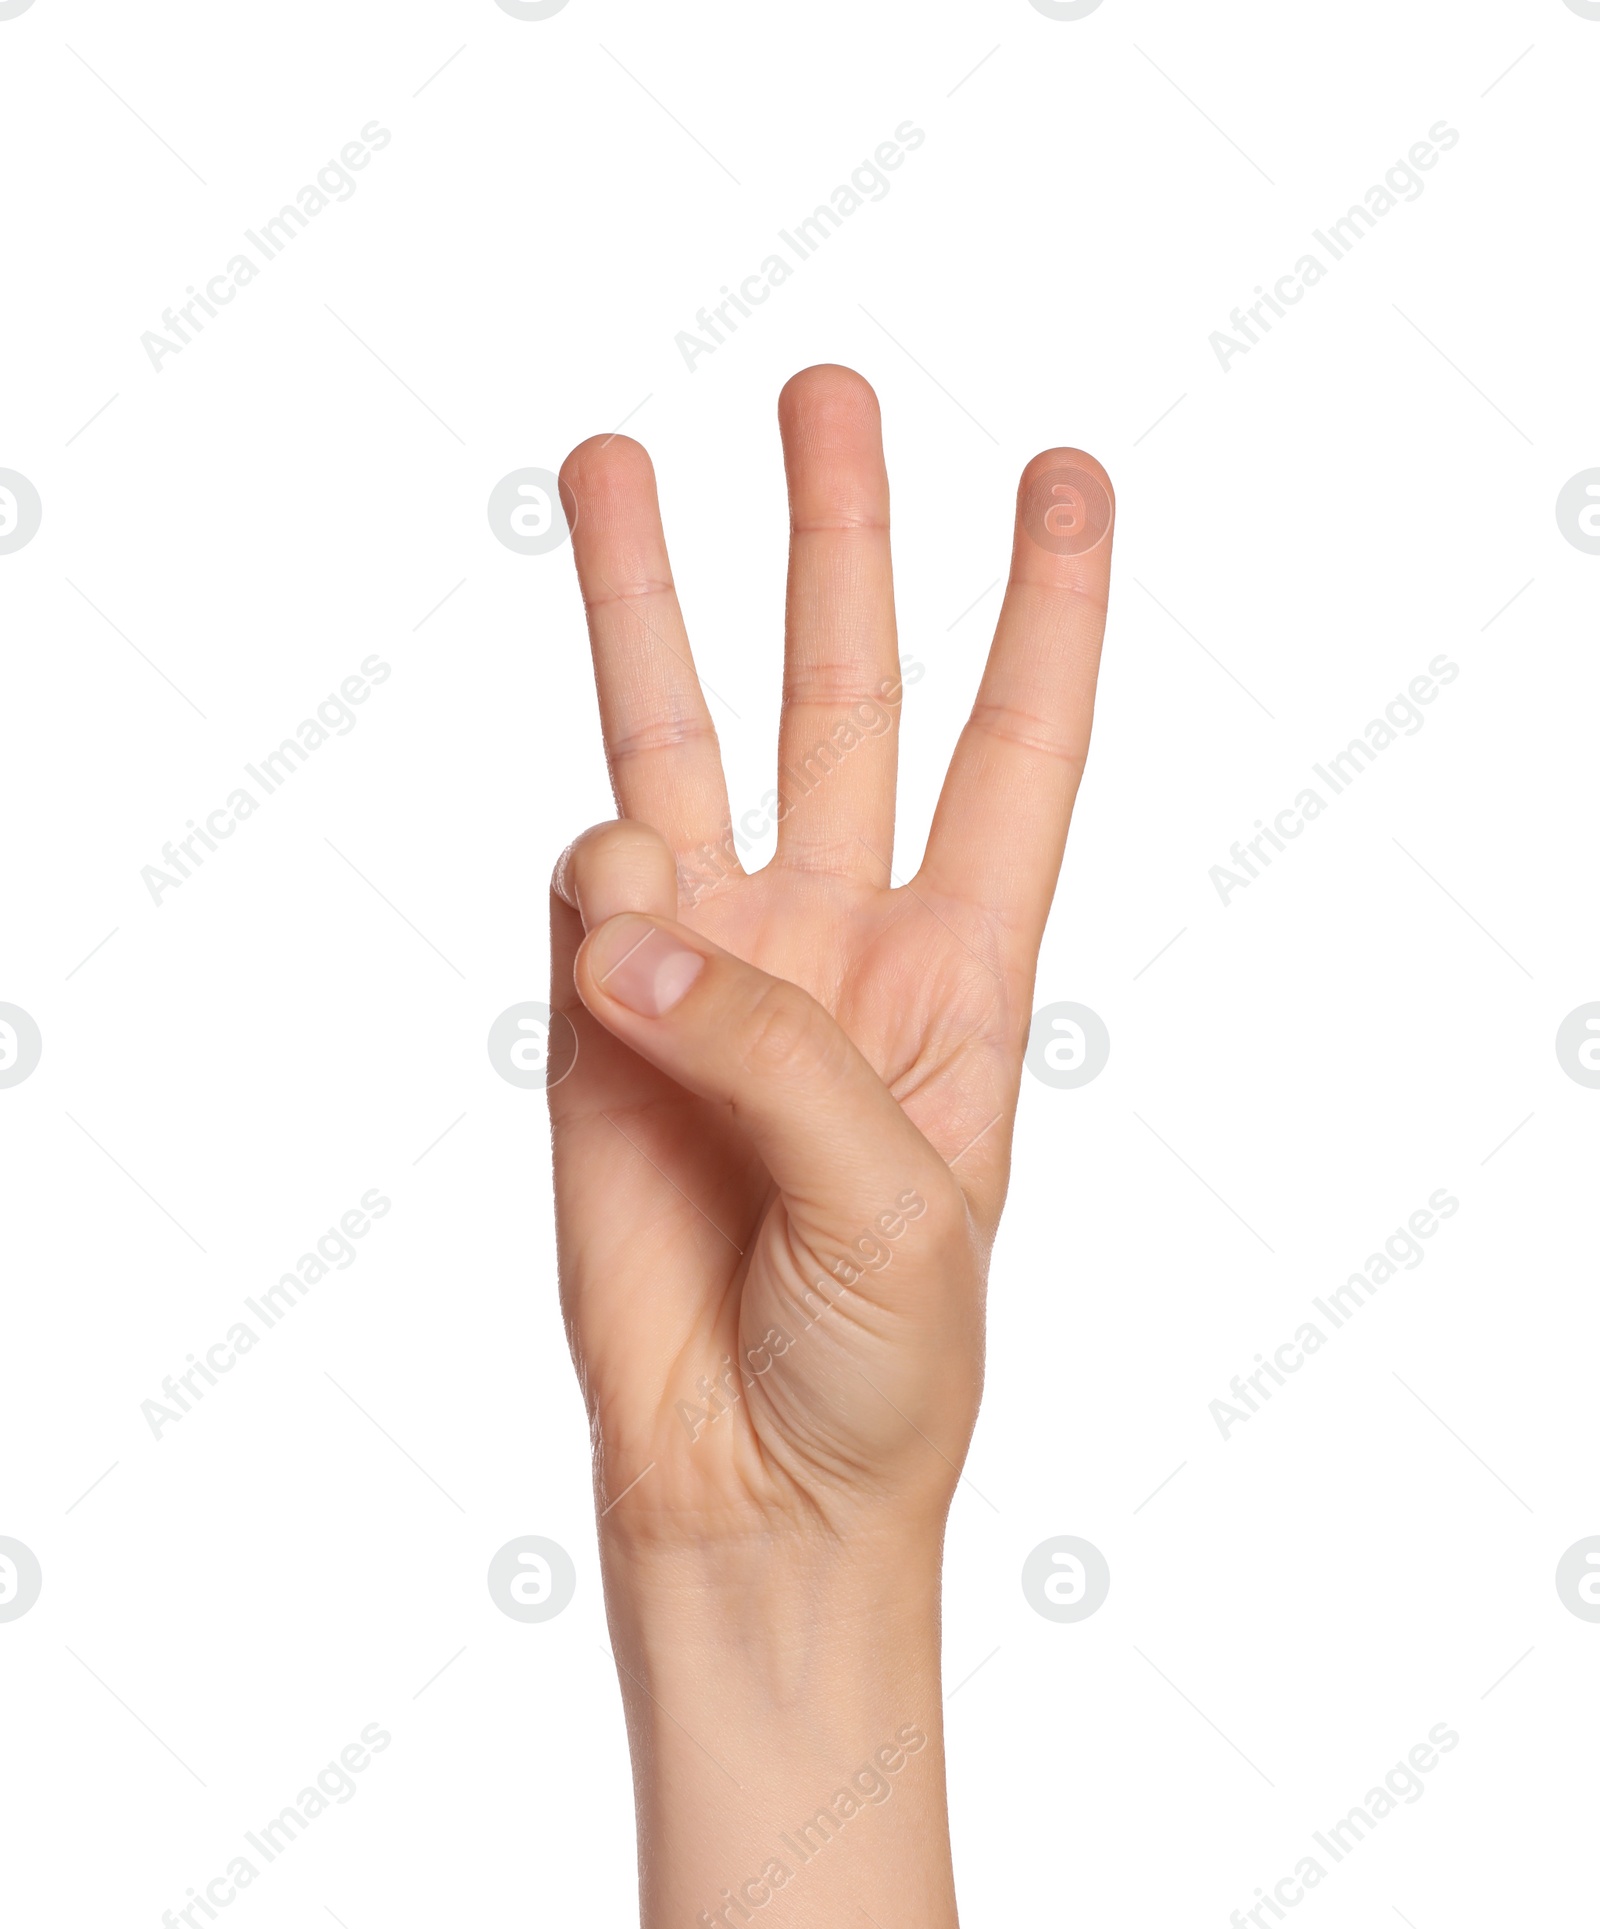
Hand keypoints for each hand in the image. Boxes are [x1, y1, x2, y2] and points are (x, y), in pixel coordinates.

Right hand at [550, 366, 1112, 1565]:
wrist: (751, 1489)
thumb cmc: (880, 1367)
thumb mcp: (895, 1204)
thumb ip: (773, 1044)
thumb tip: (631, 913)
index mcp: (965, 976)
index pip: (1016, 755)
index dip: (1044, 613)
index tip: (1066, 474)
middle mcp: (839, 947)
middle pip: (845, 699)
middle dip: (840, 545)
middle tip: (828, 392)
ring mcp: (711, 979)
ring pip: (680, 747)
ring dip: (652, 607)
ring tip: (612, 463)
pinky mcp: (592, 1030)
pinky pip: (585, 894)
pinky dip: (594, 882)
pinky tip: (612, 928)